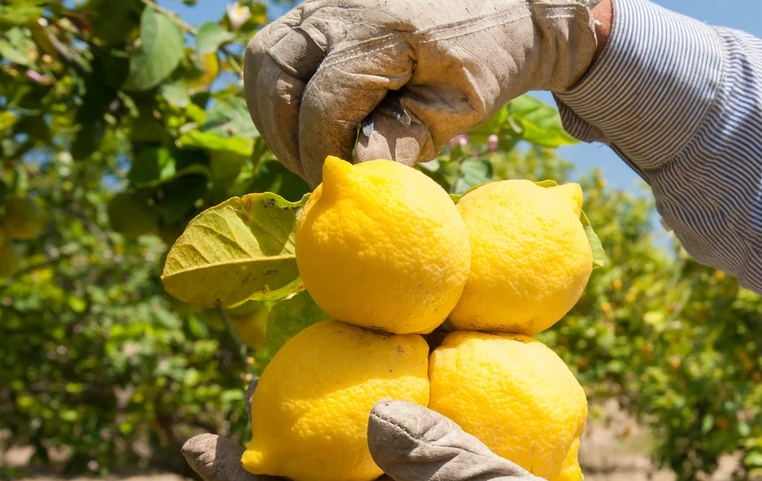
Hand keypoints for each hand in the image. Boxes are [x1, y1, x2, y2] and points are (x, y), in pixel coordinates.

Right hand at [243, 0, 604, 184]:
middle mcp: (343, 8)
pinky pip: (276, 48)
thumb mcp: (457, 108)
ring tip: (305, 151)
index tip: (337, 182)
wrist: (497, 12)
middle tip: (313, 172)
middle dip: (285, 133)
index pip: (325, 98)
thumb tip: (355, 174)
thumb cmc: (482, 65)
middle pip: (276, 72)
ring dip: (272, 112)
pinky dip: (278, 90)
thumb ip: (407, 138)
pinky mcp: (320, 9)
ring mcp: (326, 3)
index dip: (321, 148)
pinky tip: (304, 123)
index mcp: (383, 31)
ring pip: (264, 58)